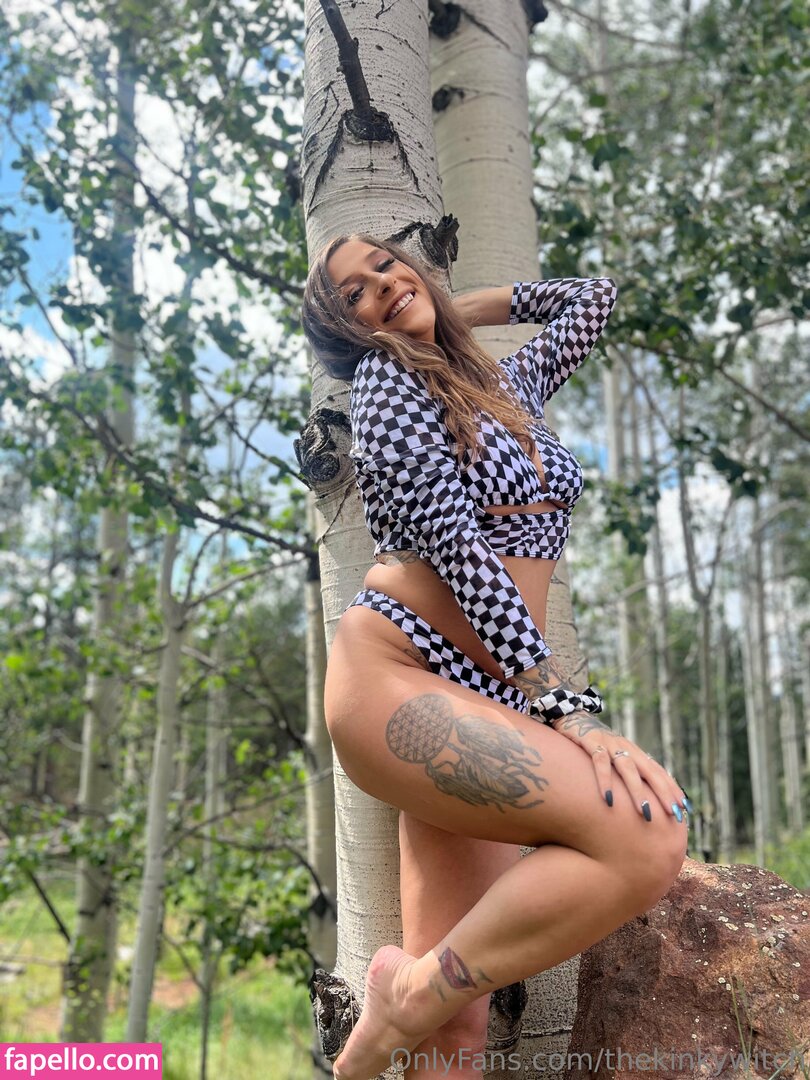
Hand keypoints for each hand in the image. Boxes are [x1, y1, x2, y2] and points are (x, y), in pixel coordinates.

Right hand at [549, 710, 688, 822]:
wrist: (571, 716)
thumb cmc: (593, 745)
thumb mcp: (613, 757)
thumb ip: (626, 773)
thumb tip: (641, 799)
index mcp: (634, 752)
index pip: (658, 771)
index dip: (672, 789)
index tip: (685, 809)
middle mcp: (626, 747)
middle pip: (650, 771)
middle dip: (663, 793)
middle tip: (673, 814)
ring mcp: (609, 744)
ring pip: (628, 768)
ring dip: (638, 791)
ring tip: (645, 813)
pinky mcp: (590, 742)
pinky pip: (600, 762)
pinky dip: (605, 780)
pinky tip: (608, 799)